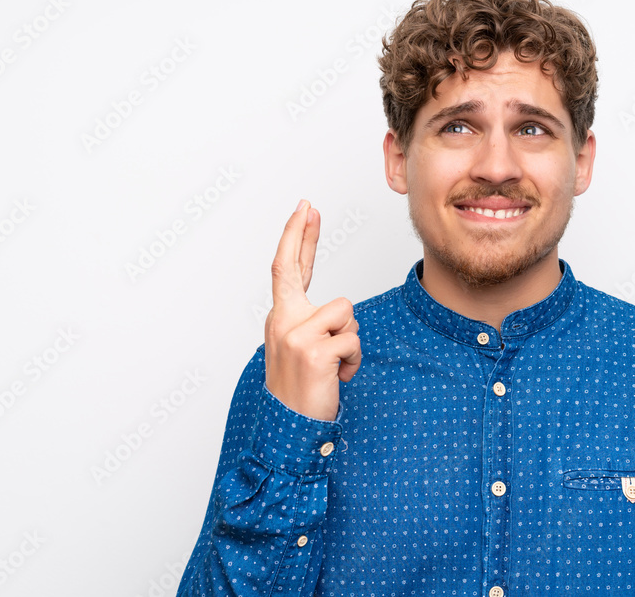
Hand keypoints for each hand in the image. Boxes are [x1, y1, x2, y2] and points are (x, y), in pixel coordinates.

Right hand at [264, 199, 361, 421]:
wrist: (291, 429)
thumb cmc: (303, 390)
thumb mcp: (302, 350)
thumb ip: (314, 323)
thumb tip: (338, 310)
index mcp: (281, 318)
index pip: (286, 269)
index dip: (296, 238)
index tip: (304, 210)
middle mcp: (282, 321)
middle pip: (296, 268)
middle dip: (302, 234)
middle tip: (308, 205)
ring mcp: (295, 335)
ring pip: (345, 312)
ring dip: (350, 340)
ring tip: (334, 365)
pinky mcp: (313, 352)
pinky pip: (352, 340)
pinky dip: (353, 361)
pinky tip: (338, 376)